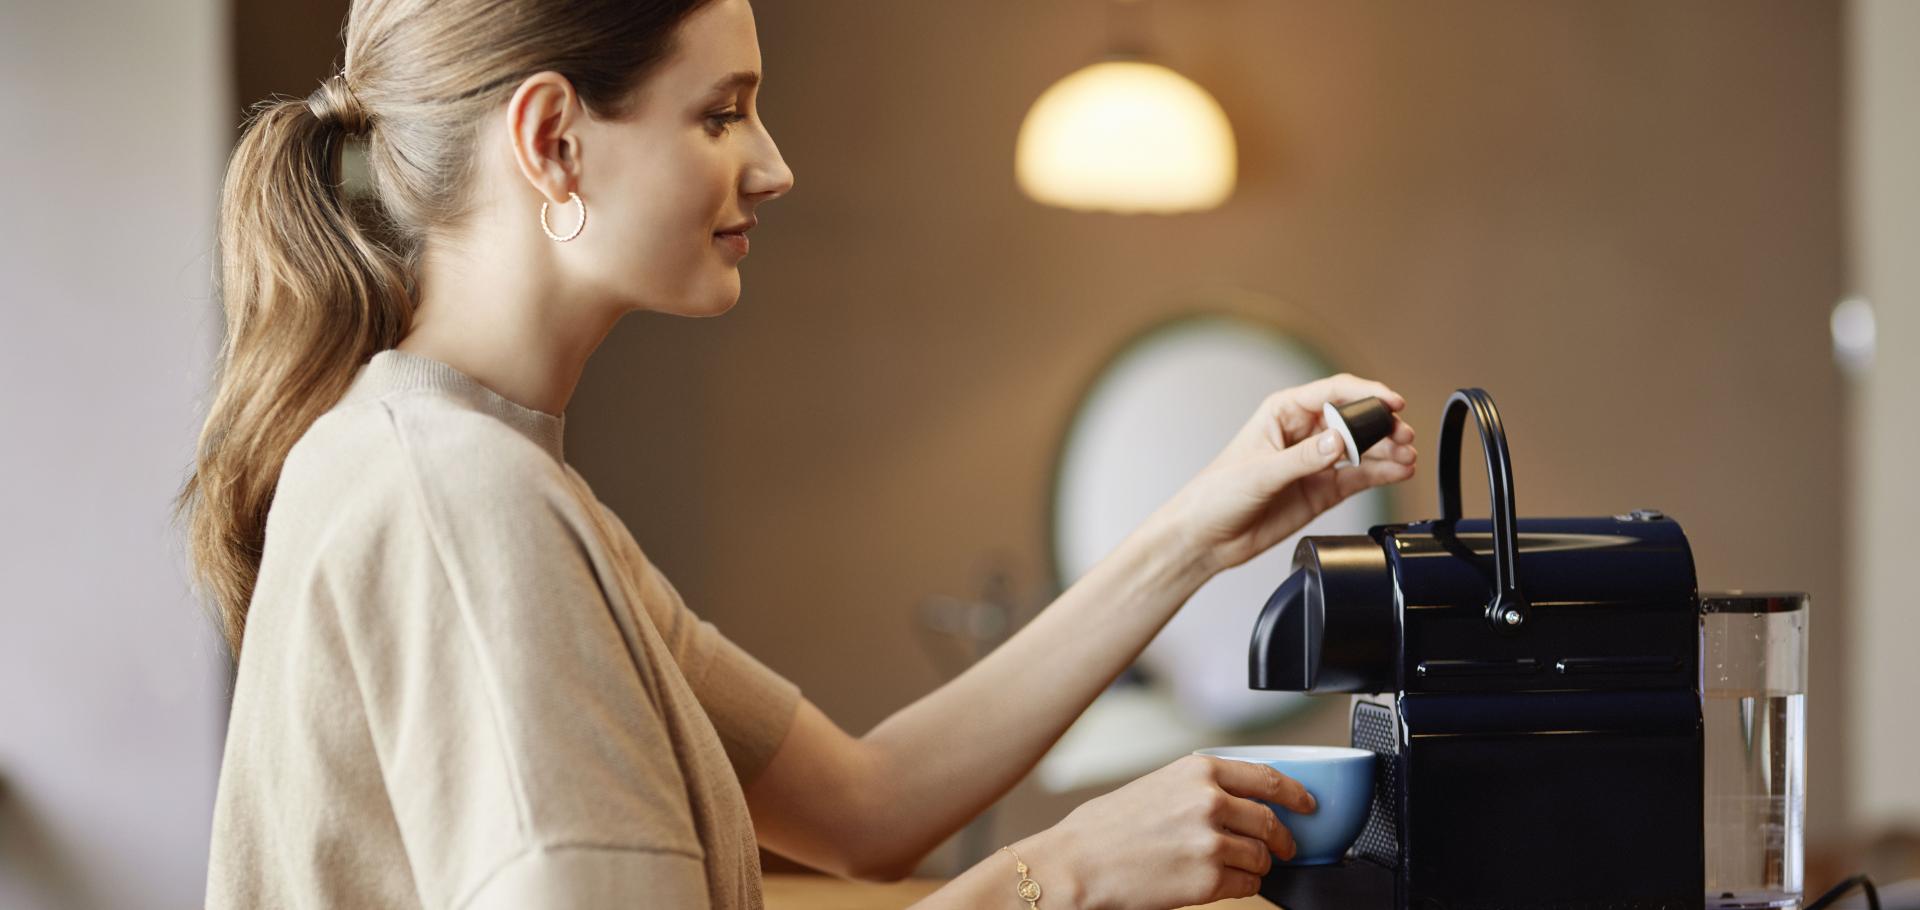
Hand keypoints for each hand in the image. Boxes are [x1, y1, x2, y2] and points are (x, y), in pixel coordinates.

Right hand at [1013, 755, 1318, 909]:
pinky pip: (1247, 886)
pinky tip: (1219, 883)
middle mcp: (1210, 802)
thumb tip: (1241, 802)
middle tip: (1282, 849)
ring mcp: (1211, 842)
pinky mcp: (1208, 880)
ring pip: (1261, 858)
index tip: (1308, 804)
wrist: (1077, 863)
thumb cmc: (1107, 828)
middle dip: (1283, 840)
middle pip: (1272, 822)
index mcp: (1198, 771)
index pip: (1268, 777)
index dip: (1296, 794)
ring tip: (1232, 868)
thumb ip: (1200, 788)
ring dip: (1257, 866)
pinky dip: (1241, 887)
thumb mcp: (1158, 786)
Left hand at [1156, 373, 1416, 575]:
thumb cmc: (1216, 494)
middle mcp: (1303, 434)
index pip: (1332, 393)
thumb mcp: (1259, 473)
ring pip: (1361, 449)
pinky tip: (1398, 471)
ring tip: (1407, 456)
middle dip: (1382, 426)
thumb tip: (1338, 442)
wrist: (1205, 537)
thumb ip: (1302, 458)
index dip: (1366, 395)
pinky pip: (1358, 477)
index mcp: (1282, 413)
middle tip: (1403, 436)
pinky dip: (1381, 473)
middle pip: (1354, 421)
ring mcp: (1315, 462)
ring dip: (1387, 450)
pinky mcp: (1322, 490)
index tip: (1391, 403)